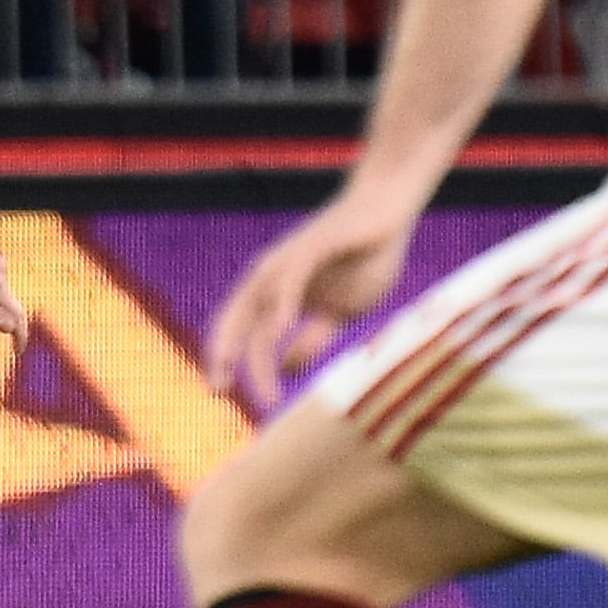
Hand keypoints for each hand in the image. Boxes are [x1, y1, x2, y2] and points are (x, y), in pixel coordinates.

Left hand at [203, 185, 414, 406]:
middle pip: (236, 319)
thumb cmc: (365, 261)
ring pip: (259, 306)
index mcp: (276, 293)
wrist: (389, 215)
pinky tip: (282, 328)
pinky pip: (290, 276)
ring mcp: (290, 260)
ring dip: (258, 350)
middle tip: (218, 392)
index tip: (217, 393)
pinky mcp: (313, 245)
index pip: (239, 329)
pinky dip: (283, 301)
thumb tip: (285, 369)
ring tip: (265, 387)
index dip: (224, 358)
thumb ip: (312, 340)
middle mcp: (273, 276)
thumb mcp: (339, 314)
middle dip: (223, 356)